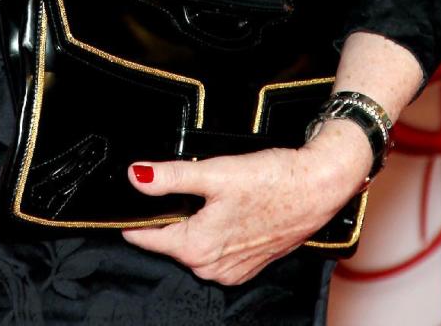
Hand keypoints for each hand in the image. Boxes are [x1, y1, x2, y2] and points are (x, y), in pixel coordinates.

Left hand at [122, 121, 371, 285]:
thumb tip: (136, 176)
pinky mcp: (249, 262)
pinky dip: (215, 231)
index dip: (134, 220)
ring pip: (194, 246)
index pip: (149, 238)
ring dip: (192, 223)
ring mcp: (233, 268)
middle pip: (172, 241)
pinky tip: (226, 208)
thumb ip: (170, 176)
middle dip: (168, 216)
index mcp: (199, 247)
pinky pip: (217, 250)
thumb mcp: (214, 172)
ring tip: (206, 194)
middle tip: (175, 186)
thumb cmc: (273, 181)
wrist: (317, 187)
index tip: (123, 208)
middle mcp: (213, 267)